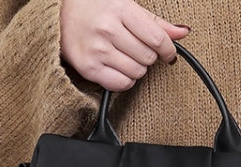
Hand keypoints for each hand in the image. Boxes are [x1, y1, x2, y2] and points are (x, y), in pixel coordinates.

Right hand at [60, 0, 190, 91]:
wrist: (57, 14)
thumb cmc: (93, 7)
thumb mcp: (124, 5)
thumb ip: (155, 22)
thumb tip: (183, 32)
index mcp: (119, 8)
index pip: (156, 38)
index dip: (167, 50)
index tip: (168, 54)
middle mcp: (108, 29)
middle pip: (147, 58)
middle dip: (148, 57)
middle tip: (137, 50)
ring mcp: (97, 50)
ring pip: (136, 73)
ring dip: (136, 69)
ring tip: (125, 57)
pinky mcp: (88, 68)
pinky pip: (121, 84)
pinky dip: (125, 80)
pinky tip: (118, 68)